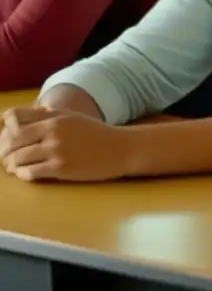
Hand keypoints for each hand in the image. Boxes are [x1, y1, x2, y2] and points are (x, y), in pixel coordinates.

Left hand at [0, 107, 132, 182]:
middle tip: (4, 157)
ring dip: (11, 165)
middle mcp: (53, 131)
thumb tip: (16, 119)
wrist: (121, 149)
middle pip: (12, 140)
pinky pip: (30, 172)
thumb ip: (46, 116)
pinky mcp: (61, 168)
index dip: (5, 128)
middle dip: (3, 150)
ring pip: (18, 158)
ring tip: (12, 168)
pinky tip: (26, 174)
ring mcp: (57, 150)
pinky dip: (23, 174)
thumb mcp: (72, 118)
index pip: (14, 118)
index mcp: (54, 117)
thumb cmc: (96, 133)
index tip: (6, 137)